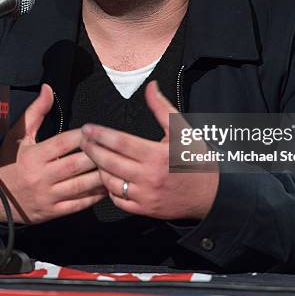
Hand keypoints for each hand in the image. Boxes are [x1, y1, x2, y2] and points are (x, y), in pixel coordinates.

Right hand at [0, 84, 106, 223]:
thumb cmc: (8, 163)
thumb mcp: (17, 136)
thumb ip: (35, 112)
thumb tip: (48, 89)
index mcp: (33, 156)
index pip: (63, 143)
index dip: (82, 136)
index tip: (95, 131)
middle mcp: (41, 176)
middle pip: (75, 165)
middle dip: (96, 156)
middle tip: (112, 149)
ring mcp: (47, 196)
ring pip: (80, 186)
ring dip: (100, 177)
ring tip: (115, 168)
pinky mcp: (52, 212)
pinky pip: (77, 204)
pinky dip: (94, 197)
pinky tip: (106, 188)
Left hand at [80, 80, 218, 220]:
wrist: (212, 193)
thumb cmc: (196, 159)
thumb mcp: (181, 129)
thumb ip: (161, 107)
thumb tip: (150, 86)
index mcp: (157, 155)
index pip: (120, 142)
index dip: (100, 134)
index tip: (87, 128)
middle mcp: (149, 177)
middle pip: (110, 162)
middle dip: (92, 150)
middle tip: (82, 140)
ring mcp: (145, 195)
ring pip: (110, 182)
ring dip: (99, 169)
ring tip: (93, 157)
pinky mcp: (145, 210)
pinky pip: (118, 200)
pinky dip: (109, 189)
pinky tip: (108, 177)